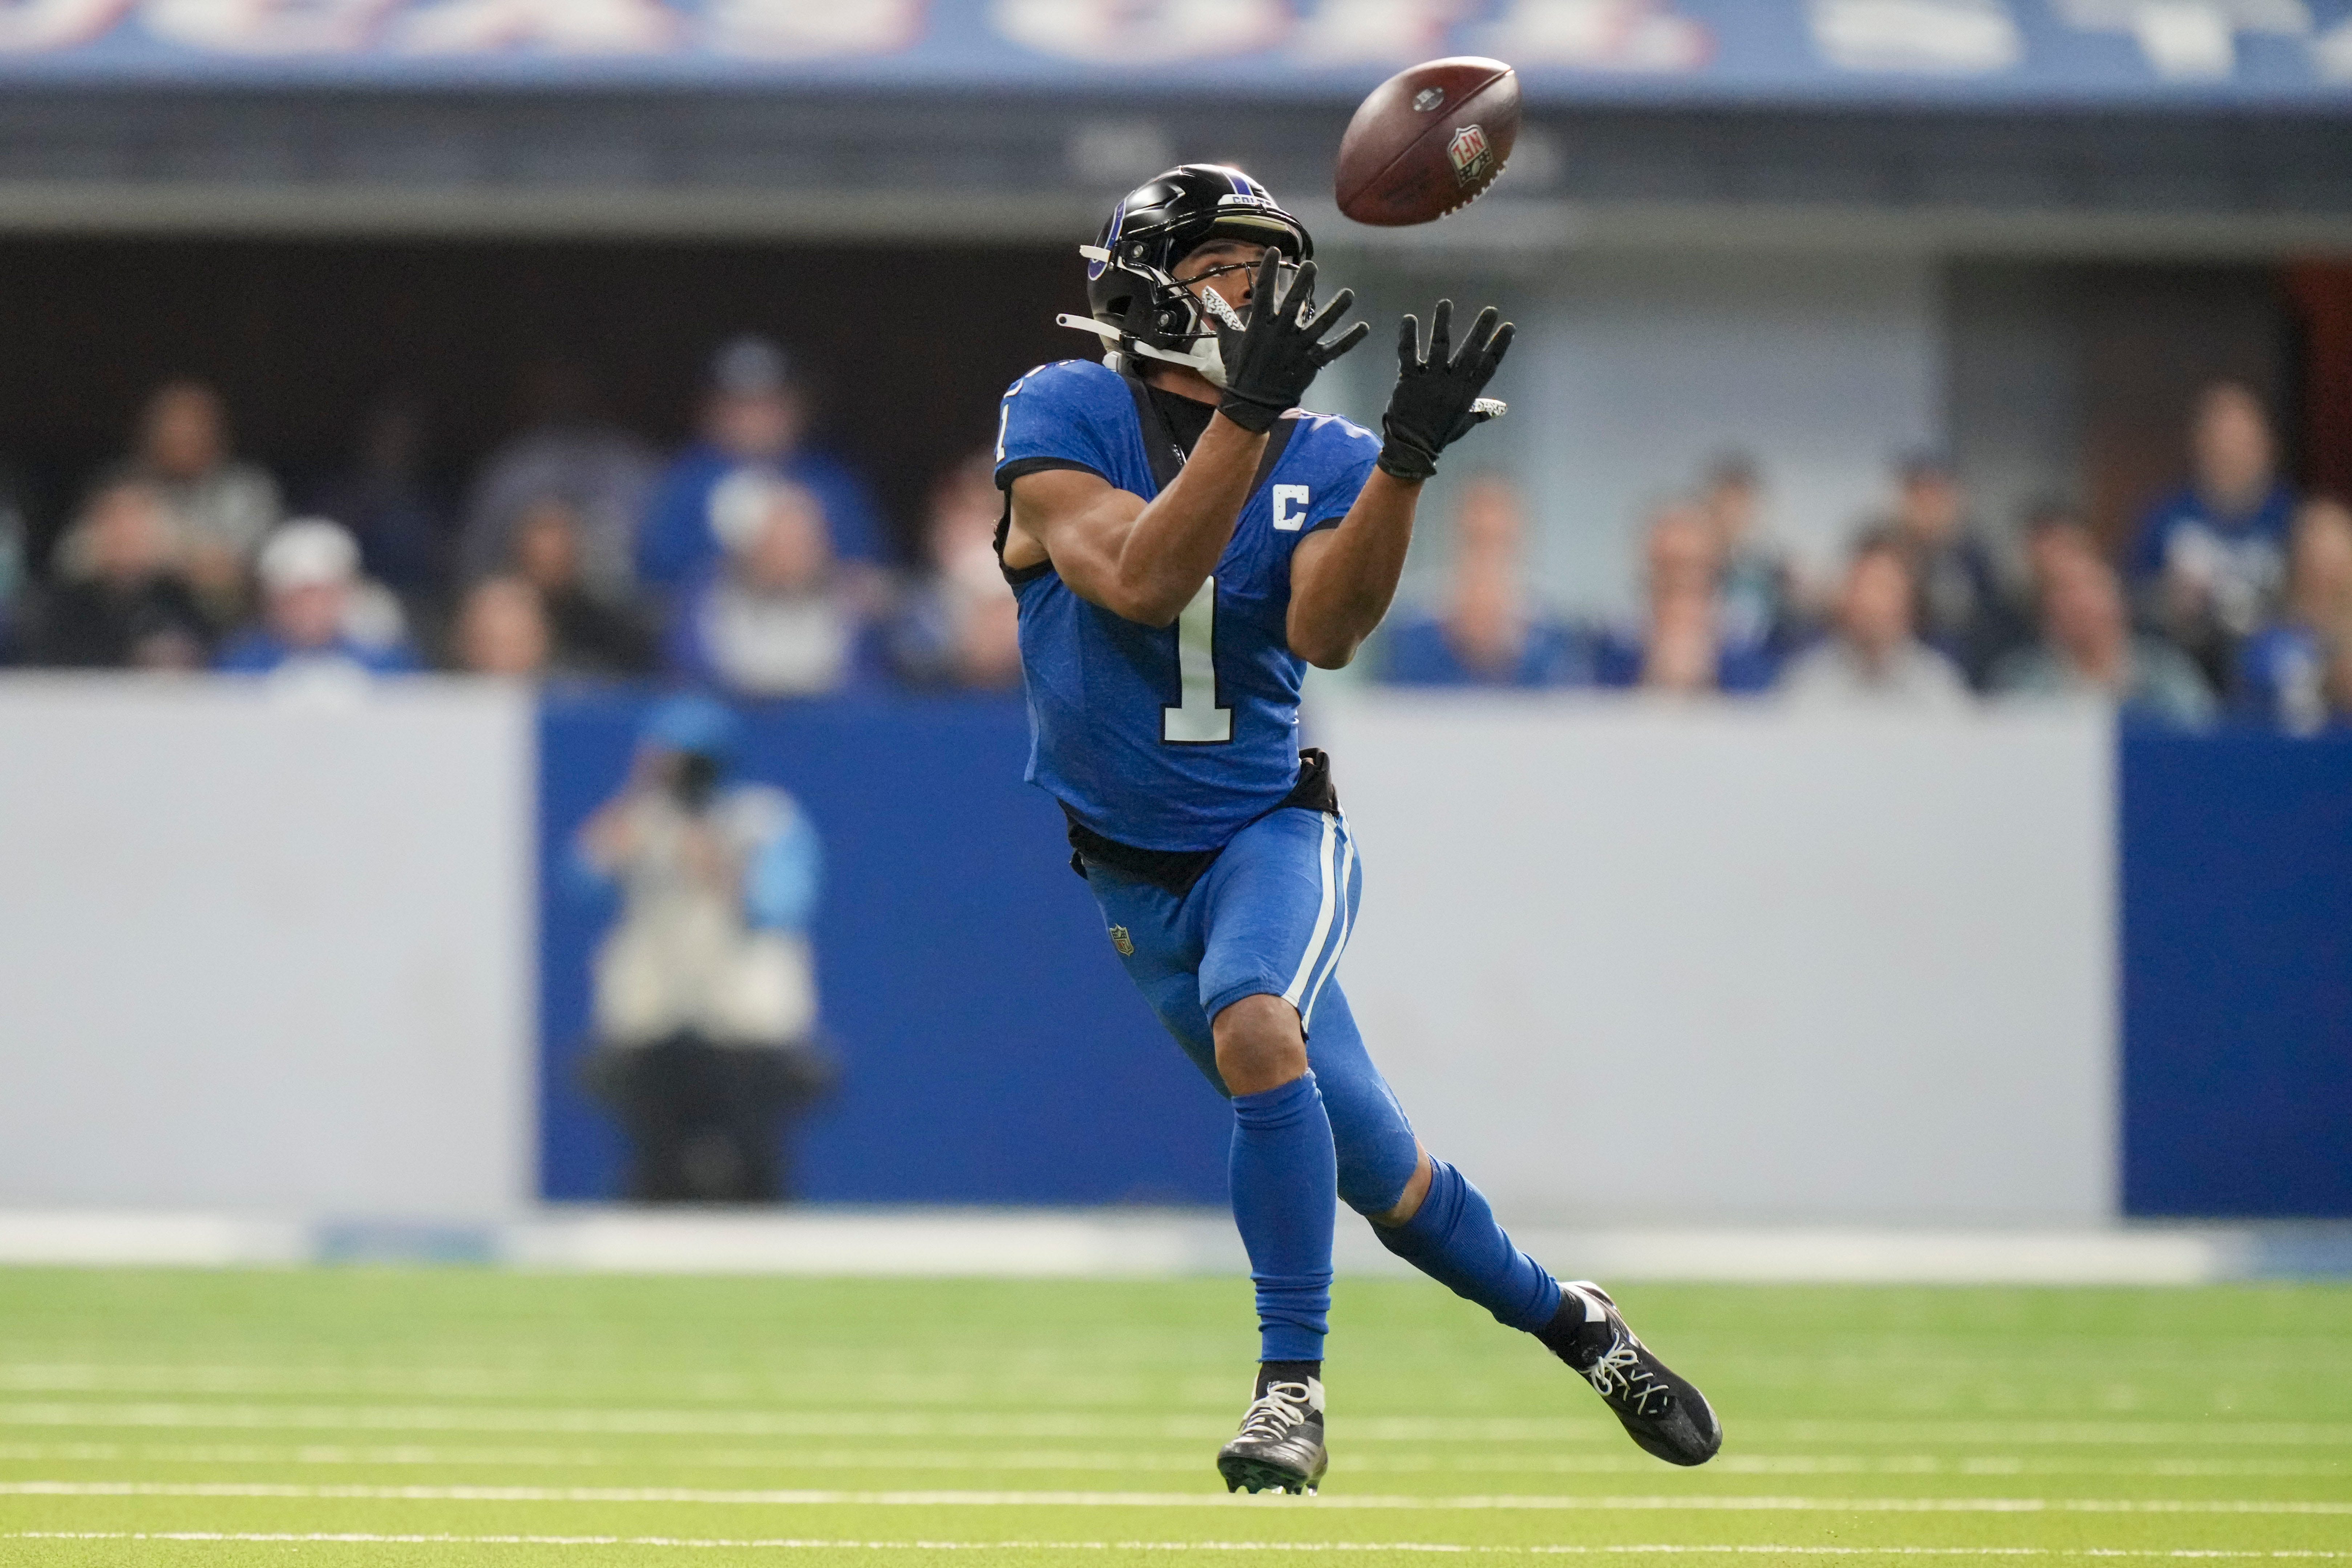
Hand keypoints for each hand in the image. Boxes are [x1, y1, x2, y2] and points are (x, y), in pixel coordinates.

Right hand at [1213, 252, 1370, 433]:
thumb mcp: (1227, 344)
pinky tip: (1363, 328)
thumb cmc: (1239, 372)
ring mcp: (1298, 348)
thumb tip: (1208, 298)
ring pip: (1321, 324)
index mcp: (1260, 326)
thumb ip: (1222, 319)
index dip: (1268, 269)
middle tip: (1312, 265)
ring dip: (1336, 308)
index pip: (1263, 291)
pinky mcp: (1311, 362)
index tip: (1274, 250)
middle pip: (1295, 302)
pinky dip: (1349, 340)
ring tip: (1349, 294)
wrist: (1252, 403)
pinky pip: (1334, 350)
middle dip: (1303, 282)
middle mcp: (1281, 333)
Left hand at [1378, 300, 1513, 481]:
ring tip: (1445, 304)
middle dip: (1480, 331)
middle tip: (1490, 310)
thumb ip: (1480, 412)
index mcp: (1467, 394)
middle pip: (1469, 353)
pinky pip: (1408, 355)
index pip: (1488, 366)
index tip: (1508, 327)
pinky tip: (1409, 319)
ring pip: (1439, 347)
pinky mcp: (1408, 381)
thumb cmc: (1438, 435)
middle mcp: (1451, 385)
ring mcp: (1429, 382)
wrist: (1410, 449)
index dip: (1499, 346)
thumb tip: (1499, 408)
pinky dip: (1408, 337)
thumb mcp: (1463, 423)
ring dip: (1442, 324)